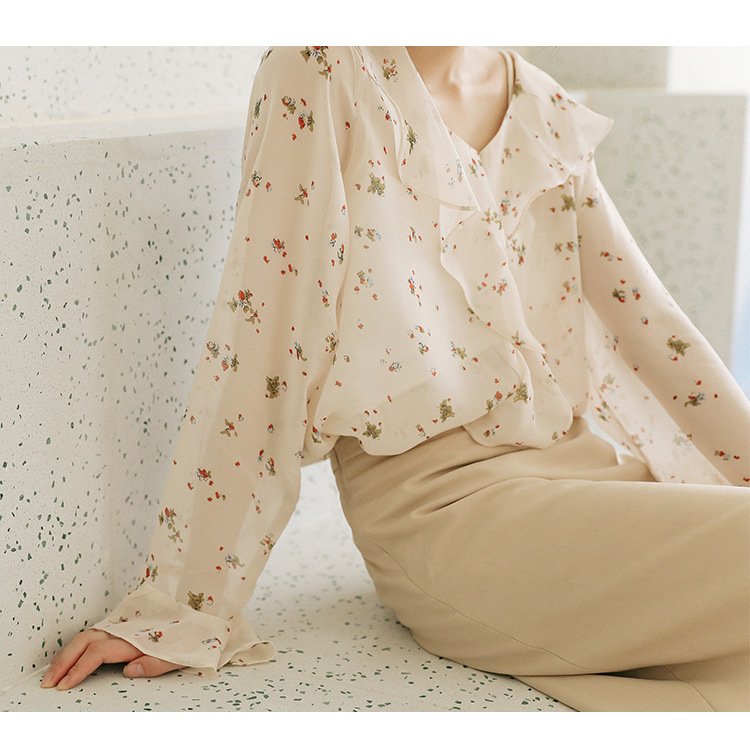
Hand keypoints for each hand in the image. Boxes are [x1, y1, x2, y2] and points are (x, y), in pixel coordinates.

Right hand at [40, 629, 182, 689]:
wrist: (206, 612)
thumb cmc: (194, 635)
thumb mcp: (182, 654)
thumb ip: (156, 664)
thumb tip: (129, 671)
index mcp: (137, 636)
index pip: (98, 652)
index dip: (78, 669)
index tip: (64, 686)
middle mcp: (128, 626)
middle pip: (86, 640)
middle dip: (64, 661)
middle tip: (49, 682)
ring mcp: (126, 622)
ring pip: (89, 633)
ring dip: (69, 652)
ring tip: (55, 672)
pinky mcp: (128, 621)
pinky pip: (98, 630)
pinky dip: (80, 643)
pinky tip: (74, 655)